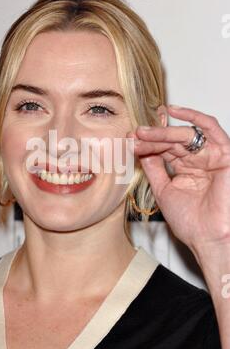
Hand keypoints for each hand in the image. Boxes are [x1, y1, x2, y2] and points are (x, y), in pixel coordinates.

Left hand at [129, 105, 229, 265]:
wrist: (208, 237)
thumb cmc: (191, 222)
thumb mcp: (164, 190)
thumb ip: (154, 168)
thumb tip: (140, 149)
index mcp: (186, 169)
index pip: (165, 149)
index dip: (148, 143)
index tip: (129, 140)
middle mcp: (199, 161)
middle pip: (173, 141)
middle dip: (152, 138)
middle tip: (135, 136)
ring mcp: (212, 156)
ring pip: (186, 134)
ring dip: (164, 132)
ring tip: (145, 133)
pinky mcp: (225, 154)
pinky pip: (211, 127)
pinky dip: (193, 116)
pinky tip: (173, 111)